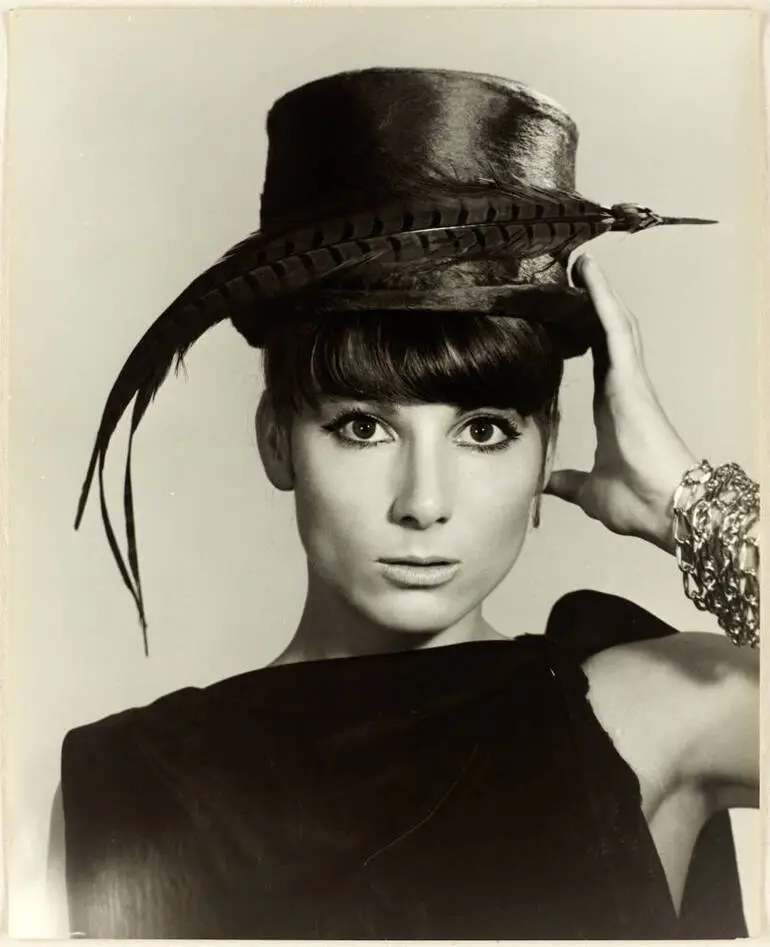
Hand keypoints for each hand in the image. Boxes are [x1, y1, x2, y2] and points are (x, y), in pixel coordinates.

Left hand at [544, 253, 696, 553]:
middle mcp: (621, 386)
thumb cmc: (637, 500)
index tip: (565, 311)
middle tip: (570, 270)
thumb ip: (568, 482)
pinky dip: (601, 300)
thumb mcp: (588, 490)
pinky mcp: (630, 377)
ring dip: (596, 290)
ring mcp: (628, 378)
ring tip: (577, 260)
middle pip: (604, 331)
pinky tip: (588, 274)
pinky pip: (615, 329)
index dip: (582, 331)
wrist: (663, 508)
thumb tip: (548, 484)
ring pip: (612, 322)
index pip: (594, 358)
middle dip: (590, 300)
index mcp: (611, 406)